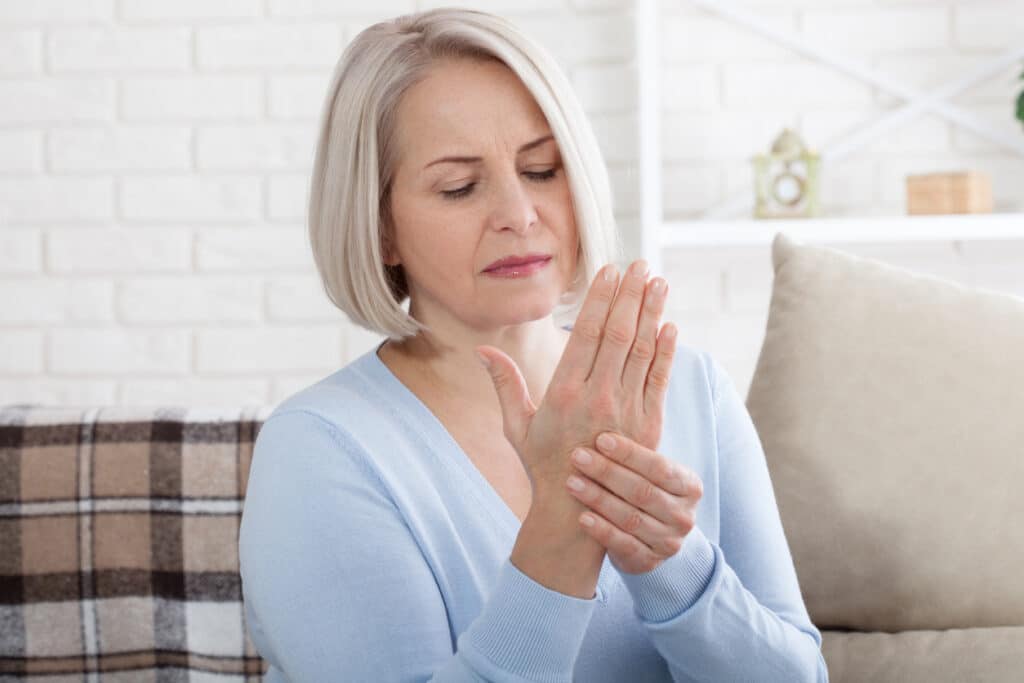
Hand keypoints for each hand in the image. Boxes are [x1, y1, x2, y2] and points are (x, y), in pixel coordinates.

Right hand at [476, 259, 676, 493]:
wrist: (575, 512)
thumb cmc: (541, 465)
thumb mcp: (515, 425)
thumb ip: (504, 383)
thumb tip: (481, 349)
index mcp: (563, 393)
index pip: (586, 333)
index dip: (601, 298)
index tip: (610, 270)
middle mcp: (597, 398)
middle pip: (618, 334)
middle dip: (631, 295)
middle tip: (640, 265)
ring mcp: (626, 412)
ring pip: (642, 351)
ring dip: (652, 313)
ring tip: (658, 282)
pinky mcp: (648, 426)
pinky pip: (659, 380)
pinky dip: (666, 351)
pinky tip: (669, 326)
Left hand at [565, 431, 702, 574]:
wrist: (649, 538)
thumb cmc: (642, 489)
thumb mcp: (650, 470)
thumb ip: (640, 440)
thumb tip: (627, 391)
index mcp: (689, 485)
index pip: (660, 466)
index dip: (630, 453)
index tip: (601, 438)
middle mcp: (683, 515)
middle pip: (643, 491)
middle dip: (607, 472)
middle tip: (577, 455)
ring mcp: (668, 541)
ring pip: (631, 518)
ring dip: (599, 499)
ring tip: (571, 482)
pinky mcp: (649, 561)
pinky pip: (624, 545)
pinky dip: (602, 530)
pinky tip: (582, 516)